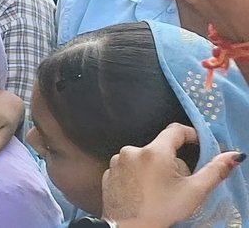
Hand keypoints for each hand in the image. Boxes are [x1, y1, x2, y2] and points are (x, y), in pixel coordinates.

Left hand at [101, 123, 244, 227]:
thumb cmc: (161, 211)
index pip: (175, 131)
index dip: (191, 135)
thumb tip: (232, 156)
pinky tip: (144, 193)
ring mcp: (117, 161)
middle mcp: (131, 151)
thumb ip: (214, 171)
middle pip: (161, 149)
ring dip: (155, 170)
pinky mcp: (109, 172)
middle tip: (179, 184)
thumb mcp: (193, 192)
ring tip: (159, 192)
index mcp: (154, 152)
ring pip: (145, 159)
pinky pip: (130, 168)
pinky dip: (139, 176)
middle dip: (173, 163)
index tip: (200, 144)